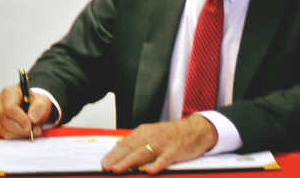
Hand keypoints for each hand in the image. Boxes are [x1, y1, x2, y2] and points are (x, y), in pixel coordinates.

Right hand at [0, 85, 52, 138]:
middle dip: (23, 129)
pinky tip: (22, 130)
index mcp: (8, 92)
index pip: (9, 108)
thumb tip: (32, 118)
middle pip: (6, 121)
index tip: (31, 125)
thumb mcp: (42, 101)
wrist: (31, 106)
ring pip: (4, 131)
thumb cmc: (34, 102)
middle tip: (35, 129)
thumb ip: (40, 107)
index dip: (21, 120)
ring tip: (30, 129)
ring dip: (20, 134)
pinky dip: (15, 136)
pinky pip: (3, 136)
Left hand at [100, 115, 216, 173]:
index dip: (113, 153)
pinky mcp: (175, 151)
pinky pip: (164, 159)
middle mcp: (152, 136)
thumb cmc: (173, 134)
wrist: (196, 129)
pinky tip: (149, 171)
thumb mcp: (153, 134)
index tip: (103, 162)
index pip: (125, 143)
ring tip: (118, 169)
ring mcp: (163, 143)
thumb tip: (119, 150)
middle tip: (106, 167)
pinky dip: (156, 165)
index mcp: (145, 132)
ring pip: (143, 153)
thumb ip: (137, 142)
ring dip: (129, 162)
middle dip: (117, 159)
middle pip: (131, 148)